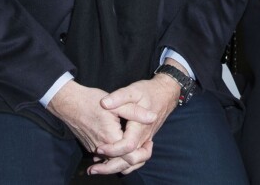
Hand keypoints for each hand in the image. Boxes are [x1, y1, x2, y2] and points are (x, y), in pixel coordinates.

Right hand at [47, 80, 155, 154]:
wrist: (70, 103)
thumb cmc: (93, 101)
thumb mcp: (118, 103)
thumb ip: (136, 112)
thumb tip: (153, 117)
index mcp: (110, 138)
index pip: (130, 156)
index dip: (142, 152)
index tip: (150, 143)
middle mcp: (101, 148)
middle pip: (122, 163)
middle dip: (136, 158)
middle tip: (148, 148)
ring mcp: (94, 148)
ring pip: (113, 161)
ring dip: (126, 158)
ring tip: (140, 148)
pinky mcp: (91, 146)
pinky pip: (105, 156)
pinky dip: (115, 155)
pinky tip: (124, 147)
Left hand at [91, 60, 182, 174]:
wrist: (166, 93)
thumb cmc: (149, 91)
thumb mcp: (134, 90)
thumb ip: (119, 97)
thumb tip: (104, 103)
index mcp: (140, 127)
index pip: (127, 146)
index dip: (112, 150)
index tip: (99, 148)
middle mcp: (144, 137)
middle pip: (130, 161)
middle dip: (110, 167)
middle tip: (93, 168)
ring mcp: (145, 140)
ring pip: (133, 163)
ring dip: (116, 168)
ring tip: (98, 168)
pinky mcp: (145, 140)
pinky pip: (136, 158)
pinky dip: (124, 164)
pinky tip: (110, 160)